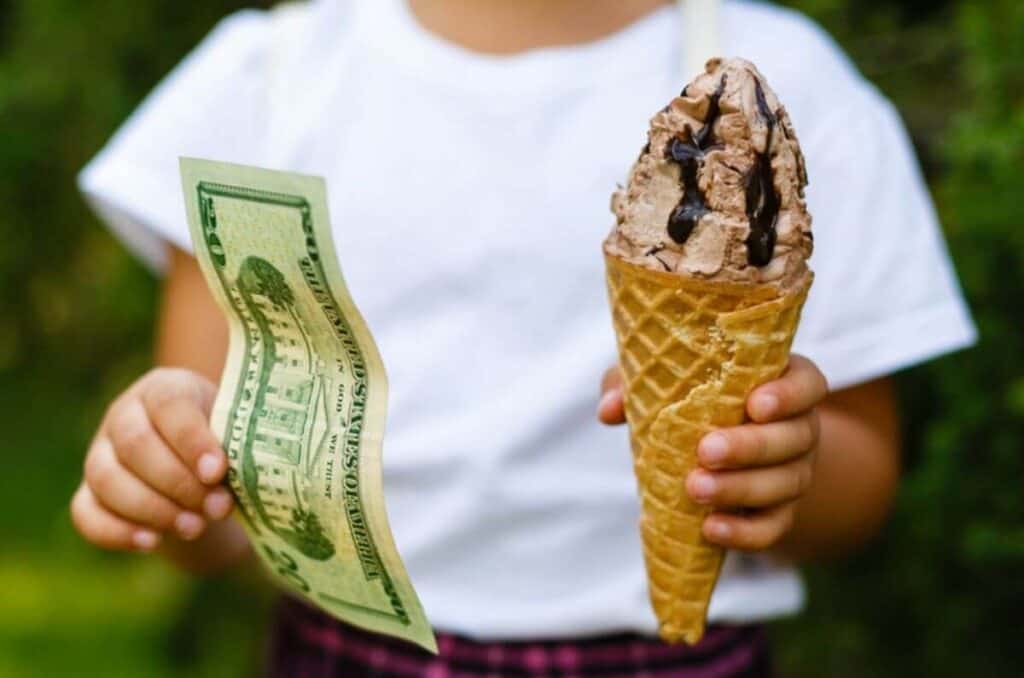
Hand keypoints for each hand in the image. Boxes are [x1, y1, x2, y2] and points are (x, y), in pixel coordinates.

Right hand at [71, 368, 232, 551]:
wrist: (206, 470)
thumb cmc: (226, 442)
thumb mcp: (236, 433)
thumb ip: (232, 448)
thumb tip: (222, 479)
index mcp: (164, 388)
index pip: (169, 404)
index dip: (191, 440)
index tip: (217, 472)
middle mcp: (124, 414)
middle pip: (134, 444)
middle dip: (178, 482)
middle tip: (216, 507)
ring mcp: (99, 452)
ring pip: (106, 478)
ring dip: (152, 509)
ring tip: (195, 527)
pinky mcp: (88, 492)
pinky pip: (85, 512)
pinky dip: (116, 531)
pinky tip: (153, 542)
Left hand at [598, 355, 827, 551]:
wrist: (714, 449)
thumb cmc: (688, 399)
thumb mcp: (661, 383)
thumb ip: (633, 384)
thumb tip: (610, 408)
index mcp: (781, 385)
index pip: (807, 384)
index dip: (788, 395)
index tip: (754, 404)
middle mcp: (799, 428)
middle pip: (795, 437)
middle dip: (751, 447)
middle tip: (705, 451)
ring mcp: (795, 472)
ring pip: (787, 484)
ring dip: (741, 489)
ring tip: (694, 489)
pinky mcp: (780, 512)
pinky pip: (773, 527)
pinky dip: (745, 532)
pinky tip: (710, 528)